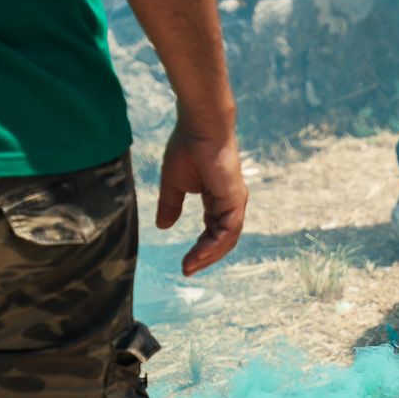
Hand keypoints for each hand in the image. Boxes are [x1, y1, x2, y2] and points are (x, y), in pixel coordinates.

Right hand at [156, 121, 247, 275]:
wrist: (199, 126)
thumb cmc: (187, 147)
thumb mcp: (174, 184)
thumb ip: (171, 205)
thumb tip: (163, 227)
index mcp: (218, 199)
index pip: (213, 231)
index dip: (200, 249)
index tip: (185, 263)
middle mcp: (230, 203)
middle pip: (222, 240)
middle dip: (204, 258)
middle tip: (187, 271)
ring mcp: (235, 202)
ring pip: (226, 239)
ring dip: (208, 256)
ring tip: (189, 267)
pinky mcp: (235, 199)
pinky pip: (228, 231)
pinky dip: (214, 245)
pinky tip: (199, 254)